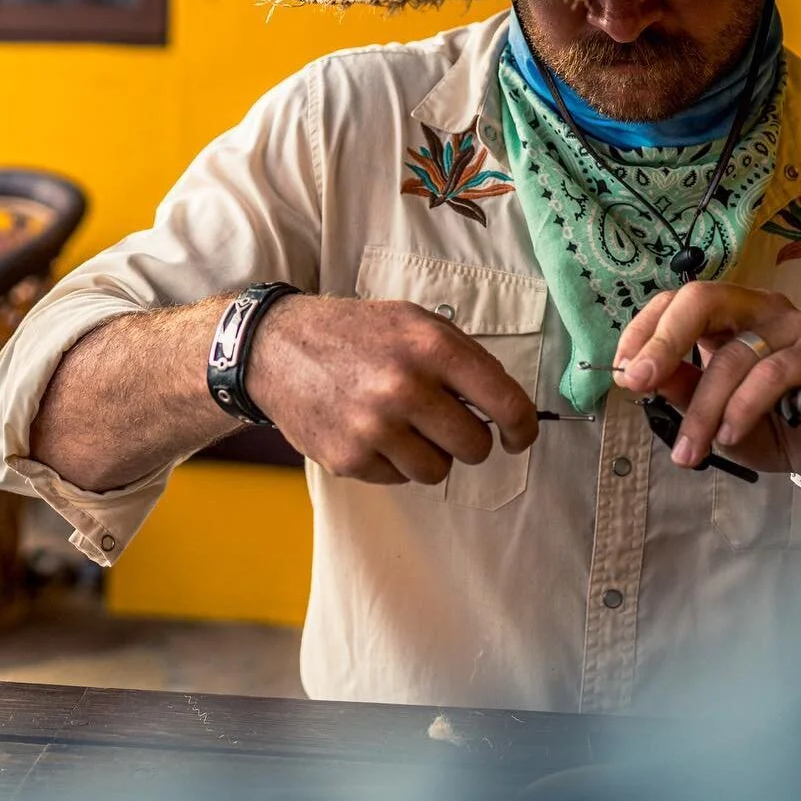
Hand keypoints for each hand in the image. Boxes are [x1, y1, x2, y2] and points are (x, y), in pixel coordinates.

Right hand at [244, 295, 539, 485]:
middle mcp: (405, 387)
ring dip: (429, 454)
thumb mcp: (414, 322)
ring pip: (437, 471)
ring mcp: (375, 427)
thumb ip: (462, 358)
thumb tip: (505, 406)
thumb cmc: (356, 333)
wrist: (278, 347)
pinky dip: (392, 462)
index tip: (519, 436)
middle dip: (468, 440)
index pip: (504, 401)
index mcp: (432, 347)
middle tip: (445, 423)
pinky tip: (371, 431)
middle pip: (473, 446)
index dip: (522, 427)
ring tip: (402, 424)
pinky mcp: (349, 458)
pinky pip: (398, 479)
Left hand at [614, 282, 800, 481]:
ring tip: (690, 447)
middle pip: (704, 300)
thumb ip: (680, 388)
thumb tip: (636, 373)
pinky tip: (731, 433)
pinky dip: (746, 406)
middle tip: (637, 383)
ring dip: (705, 407)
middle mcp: (761, 307)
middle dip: (664, 343)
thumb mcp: (715, 409)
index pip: (679, 300)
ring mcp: (796, 325)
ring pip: (736, 354)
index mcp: (729, 313)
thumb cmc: (773, 423)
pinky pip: (776, 373)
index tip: (623, 369)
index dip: (645, 328)